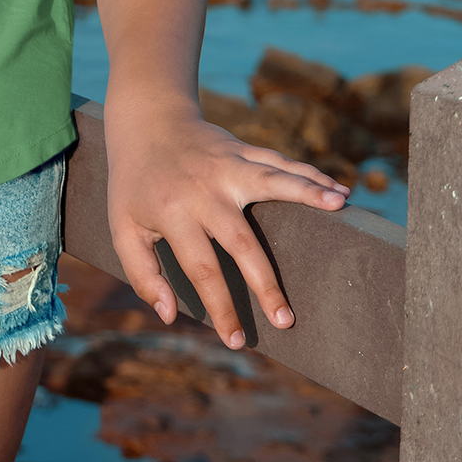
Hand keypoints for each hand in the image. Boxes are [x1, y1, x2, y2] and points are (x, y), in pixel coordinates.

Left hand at [105, 101, 349, 348]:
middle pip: (242, 239)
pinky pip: (281, 162)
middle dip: (265, 283)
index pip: (201, 268)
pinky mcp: (243, 151)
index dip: (221, 307)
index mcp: (174, 211)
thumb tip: (170, 315)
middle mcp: (205, 189)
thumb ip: (142, 273)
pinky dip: (311, 175)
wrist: (145, 120)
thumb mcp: (121, 226)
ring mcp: (227, 166)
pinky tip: (339, 193)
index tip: (237, 341)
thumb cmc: (134, 182)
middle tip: (287, 320)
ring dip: (308, 195)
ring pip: (272, 182)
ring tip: (340, 209)